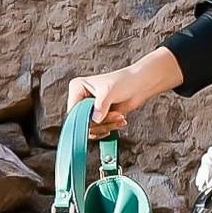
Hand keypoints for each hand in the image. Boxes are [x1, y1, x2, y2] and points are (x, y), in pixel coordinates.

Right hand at [63, 55, 182, 135]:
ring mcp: (88, 108)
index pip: (73, 110)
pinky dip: (108, 128)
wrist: (138, 85)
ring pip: (90, 128)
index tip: (97, 120)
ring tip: (119, 117)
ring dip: (106, 125)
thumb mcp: (109, 92)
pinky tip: (119, 122)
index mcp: (77, 88)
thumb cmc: (124, 82)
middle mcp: (80, 98)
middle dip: (100, 122)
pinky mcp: (97, 116)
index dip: (84, 118)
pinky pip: (97, 130)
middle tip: (115, 115)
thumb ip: (101, 105)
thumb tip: (95, 119)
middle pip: (81, 121)